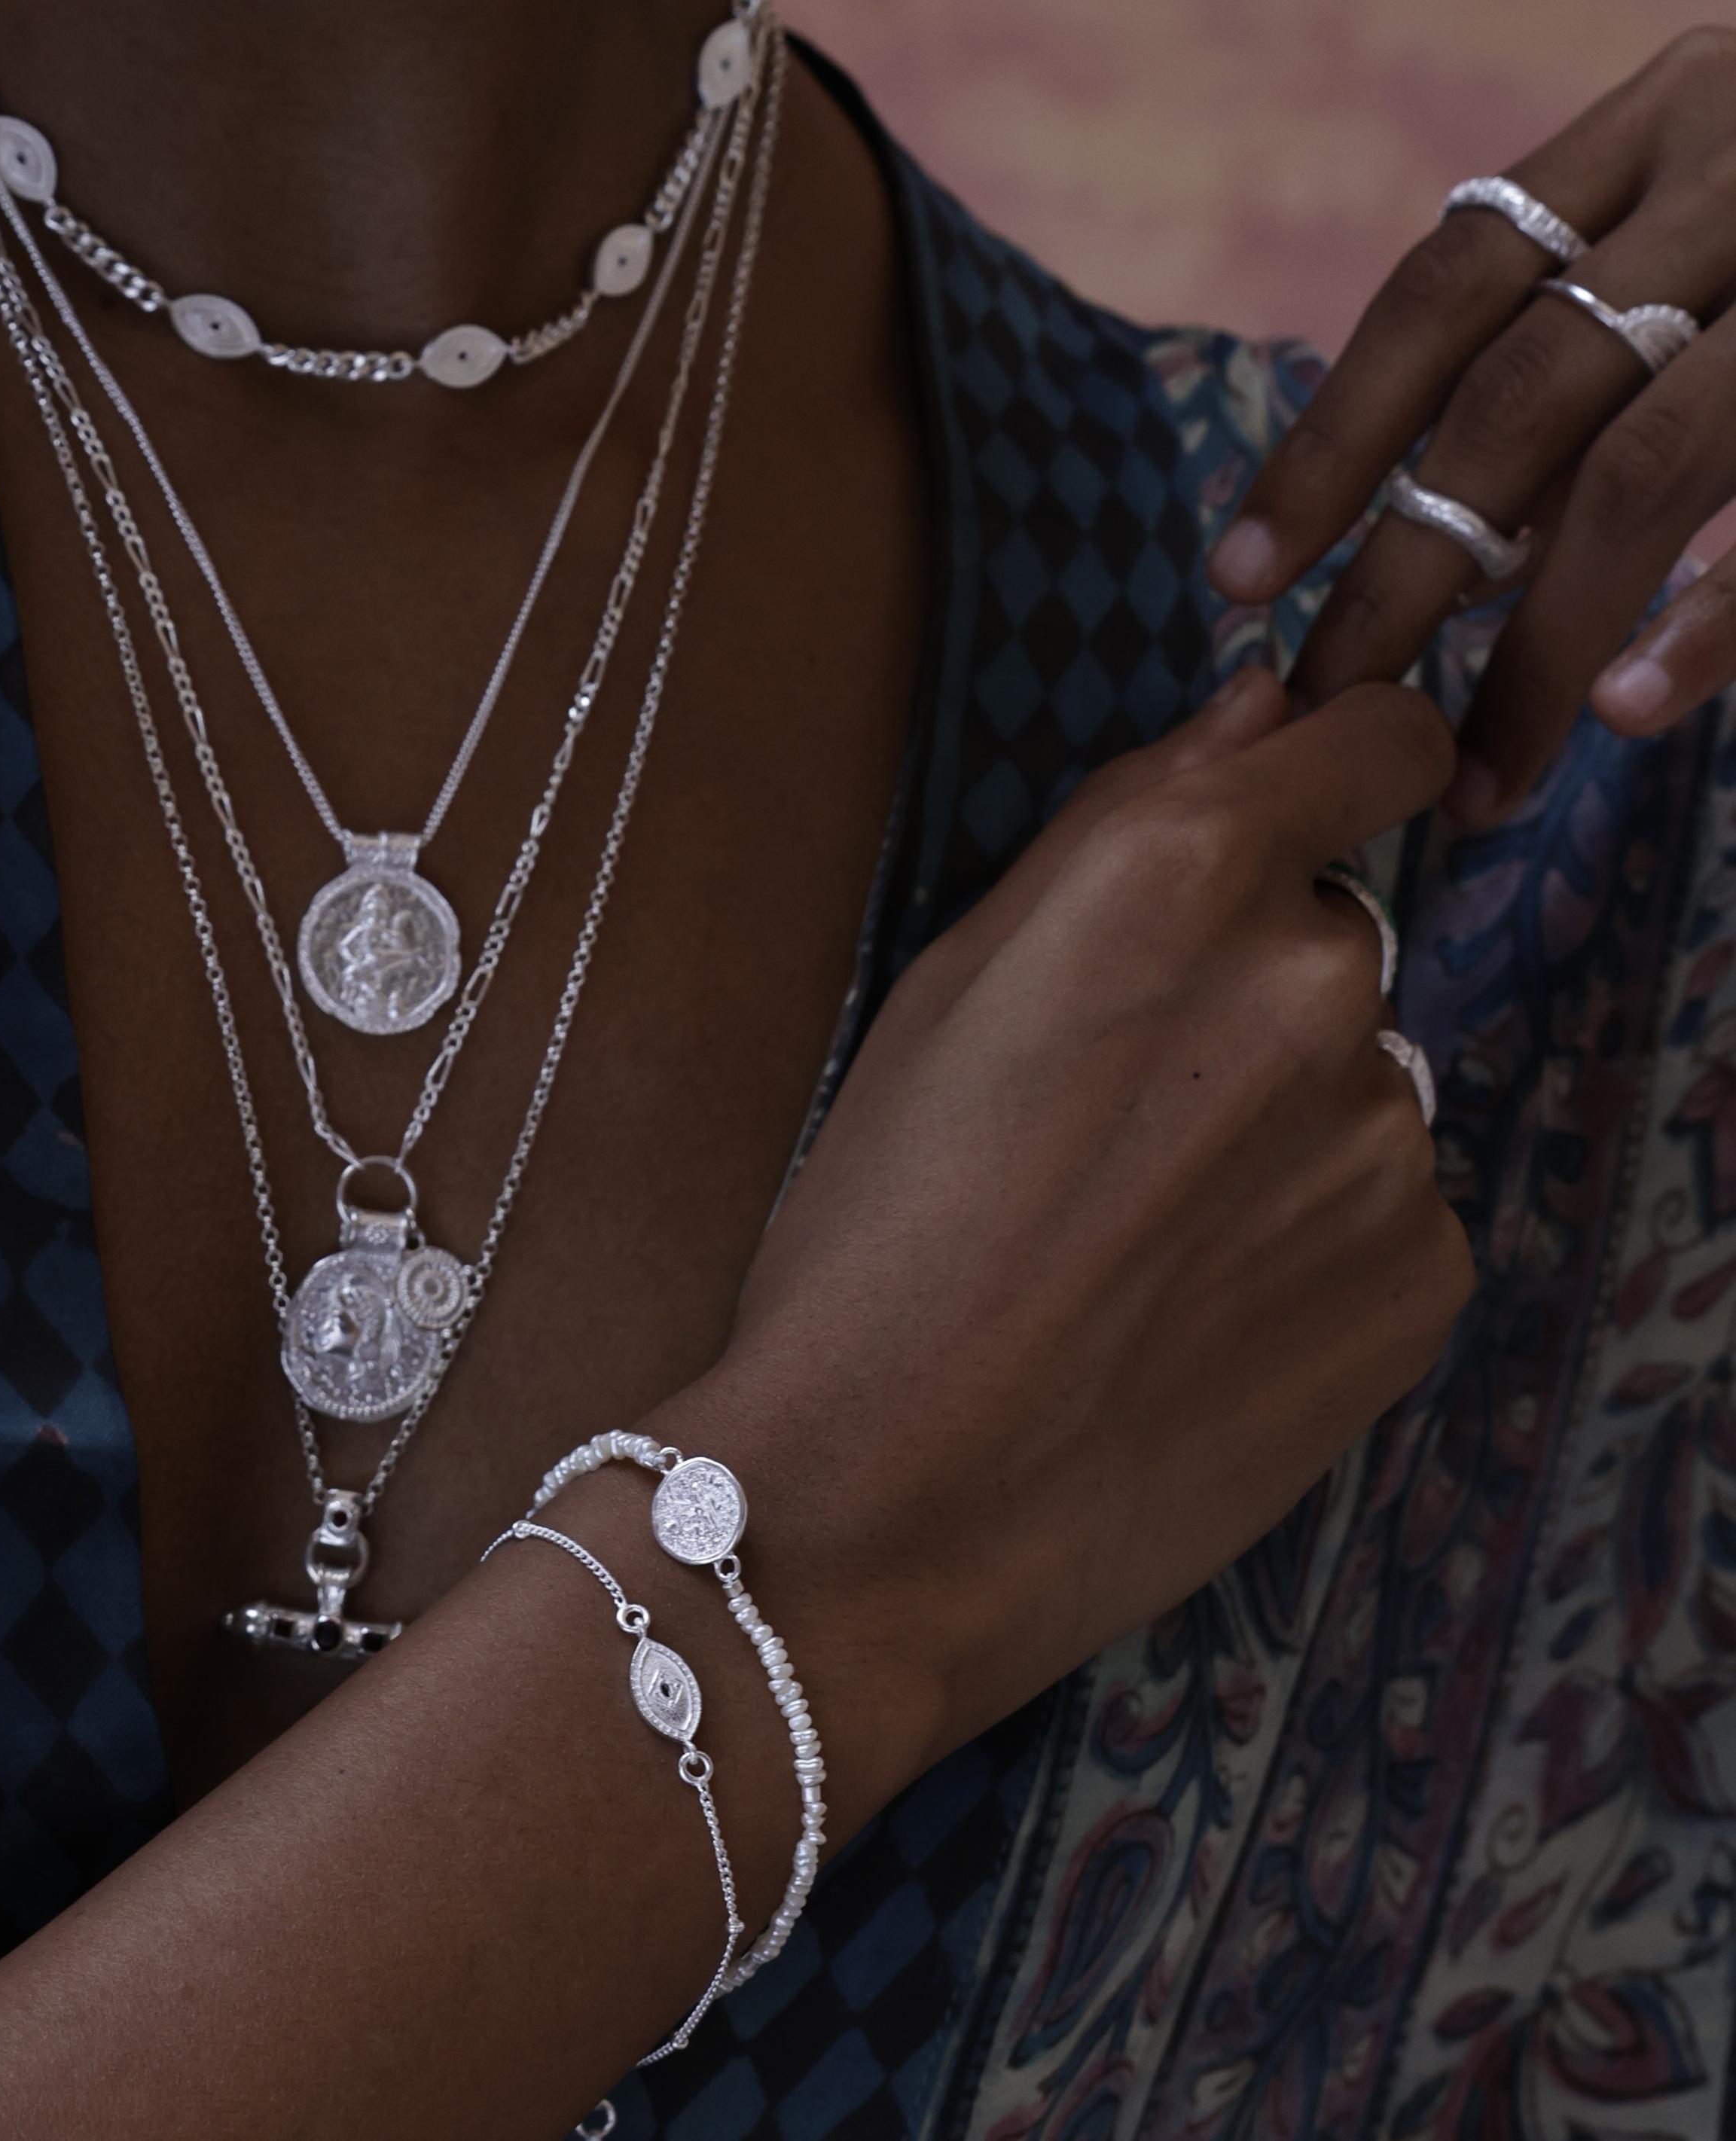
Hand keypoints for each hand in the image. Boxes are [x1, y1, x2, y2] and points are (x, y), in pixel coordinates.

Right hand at [684, 670, 1472, 1779]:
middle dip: (1246, 998)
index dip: (1339, 771)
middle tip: (1114, 1128)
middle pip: (1332, 938)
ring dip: (1277, 1132)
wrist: (889, 1502)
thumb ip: (1120, 827)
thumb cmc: (871, 1233)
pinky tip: (1194, 1322)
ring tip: (1137, 1250)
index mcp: (1181, 876)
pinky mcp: (1428, 1280)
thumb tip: (1260, 706)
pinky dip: (1312, 1247)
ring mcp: (1391, 1138)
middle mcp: (1319, 979)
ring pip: (1352, 1090)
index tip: (1300, 821)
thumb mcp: (946, 992)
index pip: (1375, 741)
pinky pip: (1385, 1215)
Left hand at [1207, 29, 1735, 824]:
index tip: (1240, 582)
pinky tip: (1634, 711)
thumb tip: (1438, 547)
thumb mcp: (1709, 226)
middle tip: (1334, 714)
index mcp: (1660, 122)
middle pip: (1520, 396)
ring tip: (1480, 775)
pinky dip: (1712, 617)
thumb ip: (1585, 347)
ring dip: (1545, 643)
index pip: (1442, 294)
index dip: (1328, 445)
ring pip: (1645, 469)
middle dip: (1408, 574)